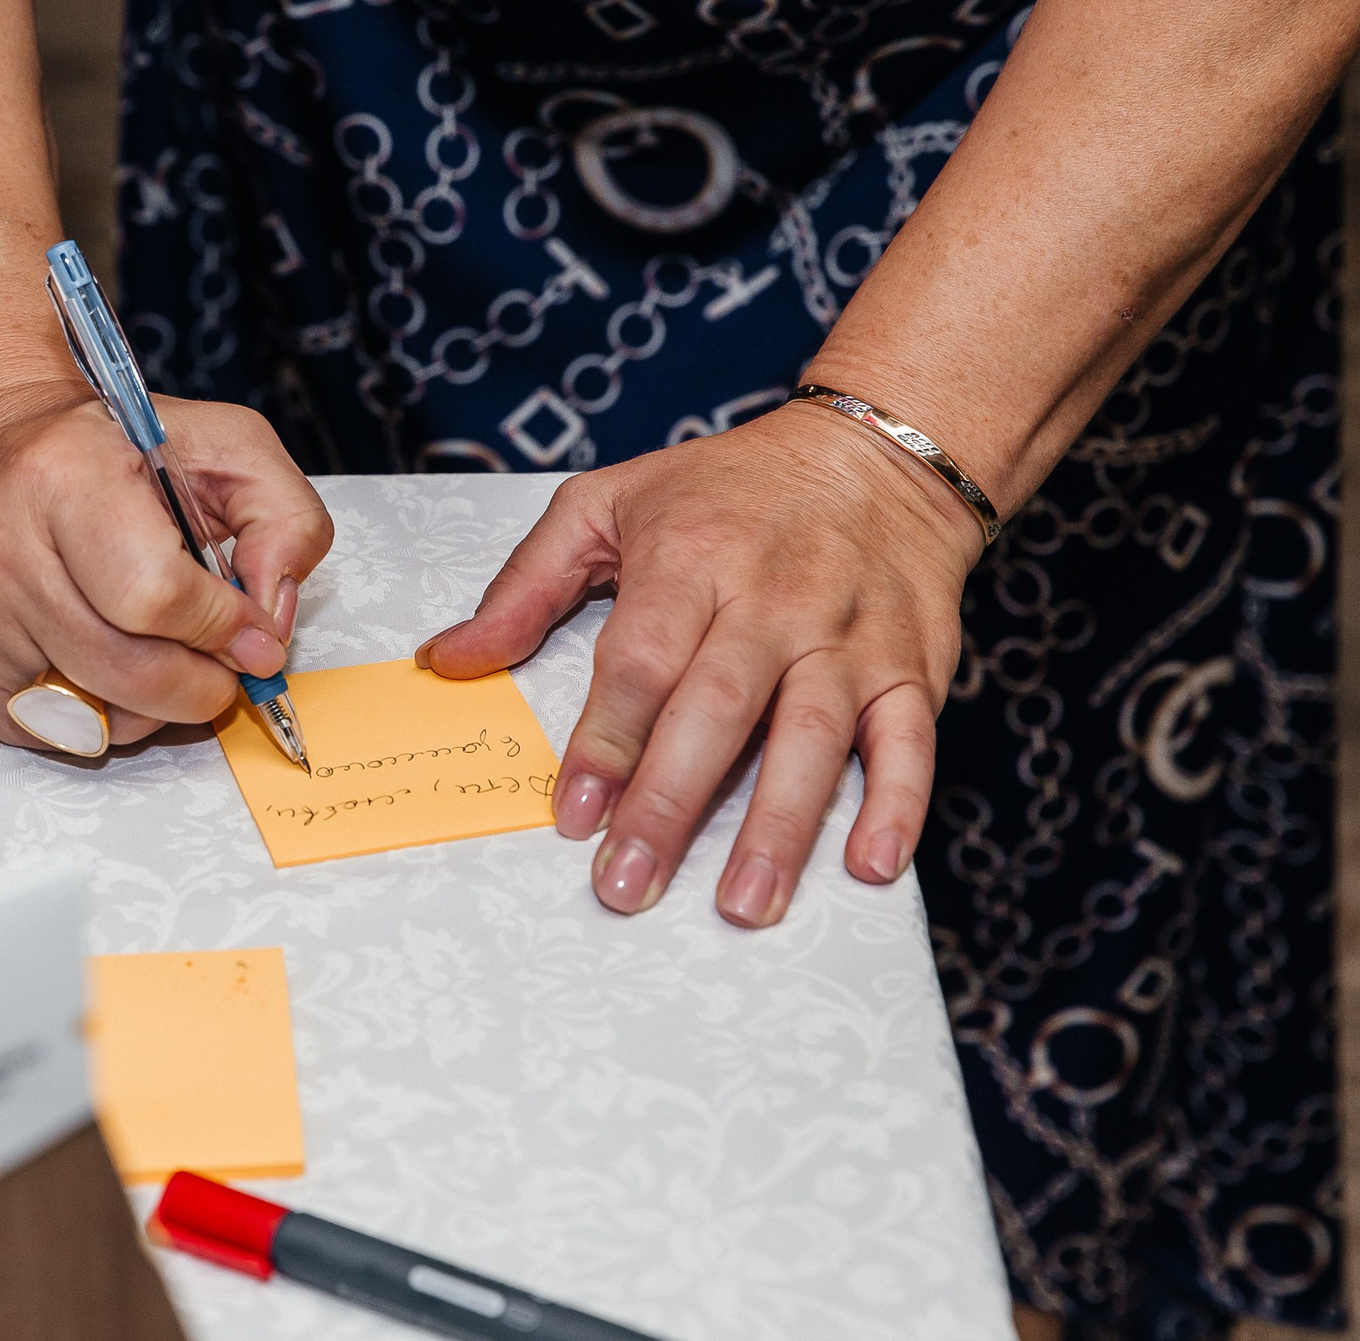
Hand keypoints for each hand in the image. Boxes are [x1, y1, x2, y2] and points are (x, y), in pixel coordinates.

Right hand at [0, 381, 333, 749]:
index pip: (156, 596)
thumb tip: (271, 621)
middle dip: (202, 684)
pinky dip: (104, 718)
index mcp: (65, 475)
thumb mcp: (226, 447)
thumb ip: (286, 520)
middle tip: (224, 666)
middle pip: (127, 672)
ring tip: (164, 654)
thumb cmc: (115, 454)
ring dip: (157, 707)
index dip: (224, 629)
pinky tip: (107, 662)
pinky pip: (57, 736)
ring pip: (96, 718)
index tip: (255, 635)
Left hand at [417, 402, 986, 925]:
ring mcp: (847, 634)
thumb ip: (525, 586)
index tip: (573, 815)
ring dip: (778, 826)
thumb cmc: (723, 489)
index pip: (641, 660)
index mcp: (690, 556)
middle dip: (669, 802)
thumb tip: (447, 660)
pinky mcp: (911, 663)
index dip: (606, 741)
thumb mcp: (607, 504)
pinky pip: (910, 738)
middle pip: (718, 709)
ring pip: (813, 735)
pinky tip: (871, 865)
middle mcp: (773, 597)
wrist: (872, 455)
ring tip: (740, 903)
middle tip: (627, 885)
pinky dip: (898, 803)